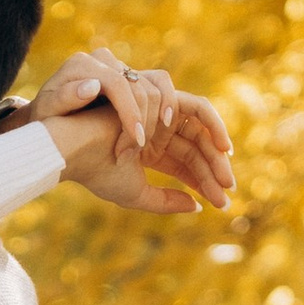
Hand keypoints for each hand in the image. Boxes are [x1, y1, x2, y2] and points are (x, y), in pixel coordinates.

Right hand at [22, 50, 234, 213]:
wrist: (73, 148)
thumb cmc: (96, 170)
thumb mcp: (136, 194)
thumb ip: (165, 202)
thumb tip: (197, 206)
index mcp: (150, 148)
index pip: (185, 163)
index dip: (204, 181)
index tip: (221, 202)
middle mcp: (157, 129)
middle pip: (196, 146)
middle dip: (215, 168)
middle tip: (230, 190)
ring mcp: (158, 113)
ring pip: (198, 130)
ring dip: (214, 153)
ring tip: (223, 178)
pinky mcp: (160, 97)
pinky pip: (194, 107)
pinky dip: (210, 125)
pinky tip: (219, 150)